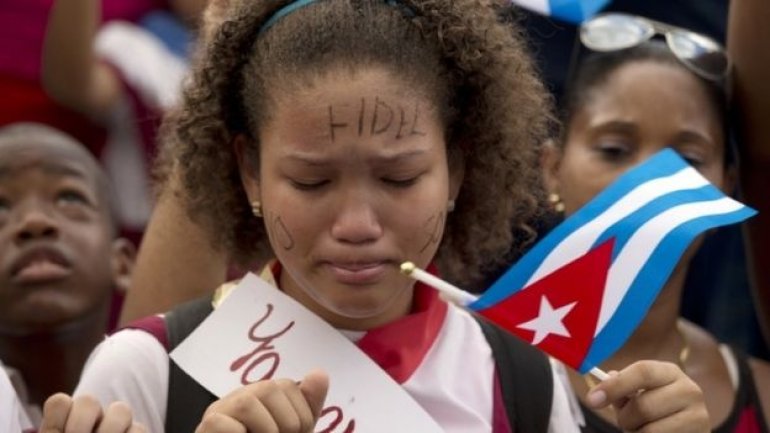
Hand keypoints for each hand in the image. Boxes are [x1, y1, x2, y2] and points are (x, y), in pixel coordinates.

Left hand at [40, 393, 145, 432]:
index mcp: (66, 427)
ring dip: (109, 428)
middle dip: (81, 422)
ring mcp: (116, 428)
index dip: (58, 415)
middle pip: (89, 400)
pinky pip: (139, 428)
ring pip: (120, 409)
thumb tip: (61, 420)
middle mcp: (92, 423)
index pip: (60, 403)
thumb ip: (54, 430)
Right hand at [196, 369, 328, 432]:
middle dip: (286, 422)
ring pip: (247, 402)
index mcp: (262, 397)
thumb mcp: (294, 432)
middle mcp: (239, 398)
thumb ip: (307, 406)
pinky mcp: (205, 427)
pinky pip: (221, 423)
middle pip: (269, 387)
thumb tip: (320, 372)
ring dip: (266, 430)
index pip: (287, 386)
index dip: (301, 416)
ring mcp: (219, 411)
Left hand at [585, 361, 708, 432]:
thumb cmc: (657, 410)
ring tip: (643, 430)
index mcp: (670, 372)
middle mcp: (689, 390)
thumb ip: (621, 388)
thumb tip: (607, 379)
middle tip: (627, 423)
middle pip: (642, 406)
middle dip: (626, 419)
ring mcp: (699, 416)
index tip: (592, 400)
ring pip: (650, 431)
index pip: (642, 371)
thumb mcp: (639, 394)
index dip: (614, 386)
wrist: (687, 431)